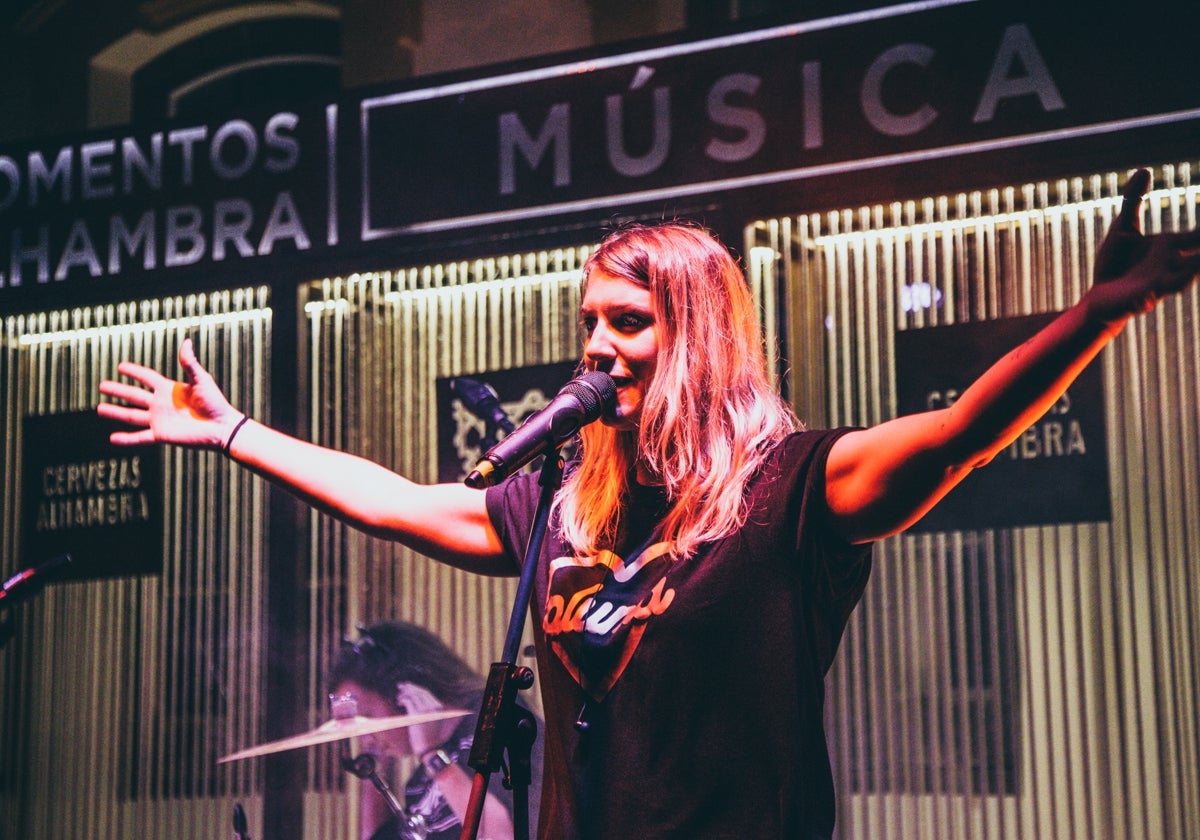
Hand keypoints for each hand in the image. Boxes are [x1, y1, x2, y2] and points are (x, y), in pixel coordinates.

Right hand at [97, 338, 242, 448]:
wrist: (221, 427)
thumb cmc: (215, 403)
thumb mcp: (202, 380)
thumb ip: (190, 363)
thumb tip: (186, 342)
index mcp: (170, 389)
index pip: (147, 378)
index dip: (135, 372)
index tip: (121, 367)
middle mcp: (161, 404)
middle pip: (134, 395)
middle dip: (118, 390)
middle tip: (102, 385)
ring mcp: (160, 420)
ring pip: (132, 415)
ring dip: (116, 412)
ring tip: (99, 408)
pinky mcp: (161, 435)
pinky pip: (140, 437)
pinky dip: (126, 438)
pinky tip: (113, 438)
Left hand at [394, 681, 446, 757]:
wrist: (429, 748)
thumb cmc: (429, 736)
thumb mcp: (433, 720)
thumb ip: (428, 710)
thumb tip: (416, 700)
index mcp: (439, 707)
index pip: (426, 693)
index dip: (416, 688)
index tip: (408, 686)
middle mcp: (434, 707)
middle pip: (420, 691)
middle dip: (409, 687)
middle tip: (400, 686)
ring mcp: (426, 710)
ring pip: (414, 695)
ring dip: (405, 693)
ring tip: (398, 696)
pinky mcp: (417, 715)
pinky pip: (409, 701)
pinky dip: (403, 700)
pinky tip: (399, 702)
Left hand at [1089, 168, 1199, 322]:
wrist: (1098, 299)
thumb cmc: (1115, 265)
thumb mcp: (1123, 227)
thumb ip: (1134, 200)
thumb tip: (1145, 169)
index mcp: (1170, 247)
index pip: (1198, 236)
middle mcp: (1171, 265)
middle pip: (1199, 257)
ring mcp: (1158, 282)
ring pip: (1186, 276)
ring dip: (1196, 269)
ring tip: (1199, 265)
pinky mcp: (1142, 297)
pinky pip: (1158, 293)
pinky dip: (1166, 287)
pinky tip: (1176, 283)